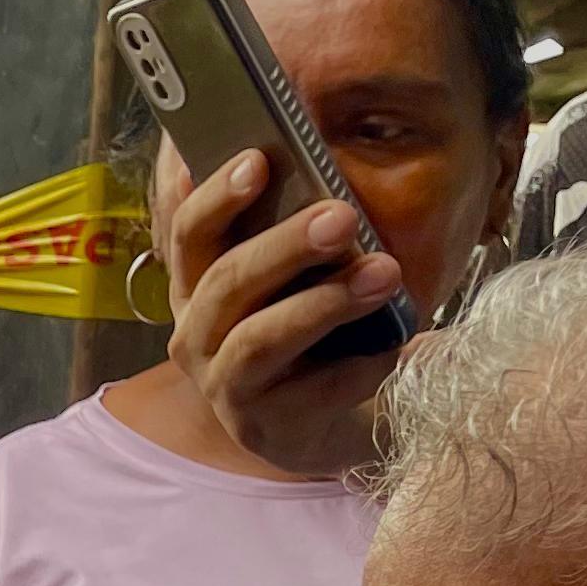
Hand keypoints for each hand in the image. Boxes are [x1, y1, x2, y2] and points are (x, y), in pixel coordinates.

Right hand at [166, 146, 412, 479]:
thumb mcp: (291, 282)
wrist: (322, 429)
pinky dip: (361, 365)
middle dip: (284, 246)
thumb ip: (286, 234)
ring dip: (323, 304)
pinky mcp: (265, 429)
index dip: (216, 197)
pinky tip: (396, 347)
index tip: (259, 158)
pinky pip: (316, 389)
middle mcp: (196, 338)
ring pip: (260, 339)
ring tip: (385, 274)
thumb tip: (307, 156)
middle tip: (343, 216)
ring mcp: (225, 388)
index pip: (190, 236)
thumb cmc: (309, 339)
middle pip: (226, 282)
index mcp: (196, 290)